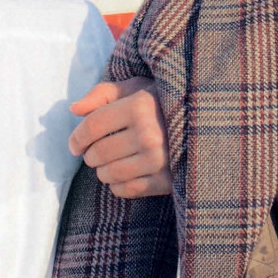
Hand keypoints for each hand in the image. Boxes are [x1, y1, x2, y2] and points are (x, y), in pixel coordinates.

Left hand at [69, 78, 171, 198]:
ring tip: (110, 163)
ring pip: (109, 174)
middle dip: (90, 155)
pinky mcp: (167, 181)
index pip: (93, 126)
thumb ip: (103, 94)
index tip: (74, 145)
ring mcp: (160, 160)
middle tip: (95, 152)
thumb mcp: (135, 88)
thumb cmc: (162, 102)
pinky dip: (118, 185)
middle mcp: (150, 134)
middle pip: (98, 153)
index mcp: (139, 106)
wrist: (204, 123)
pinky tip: (125, 174)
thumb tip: (74, 109)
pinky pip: (127, 190)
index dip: (77, 138)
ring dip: (102, 171)